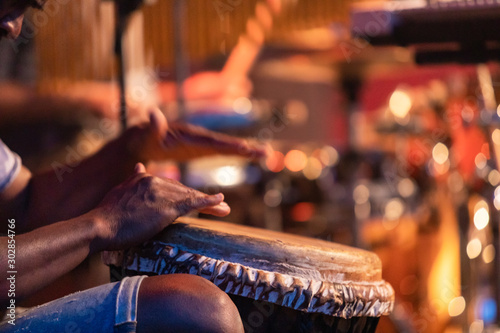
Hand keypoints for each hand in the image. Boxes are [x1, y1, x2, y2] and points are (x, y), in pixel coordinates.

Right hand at [91, 163, 229, 250]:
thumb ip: (132, 180)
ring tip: (224, 208)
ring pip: (190, 196)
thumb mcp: (119, 192)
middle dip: (200, 198)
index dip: (184, 193)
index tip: (195, 197)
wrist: (99, 226)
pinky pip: (193, 202)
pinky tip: (221, 201)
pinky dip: (209, 201)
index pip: (170, 186)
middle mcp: (154, 181)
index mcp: (143, 178)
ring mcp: (161, 193)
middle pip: (183, 190)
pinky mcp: (167, 207)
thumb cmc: (106, 216)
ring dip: (210, 203)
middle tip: (219, 204)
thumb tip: (140, 166)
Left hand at [130, 108, 266, 161]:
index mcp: (188, 135)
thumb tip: (153, 113)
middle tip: (266, 153)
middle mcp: (198, 136)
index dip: (228, 146)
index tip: (245, 149)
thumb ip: (152, 127)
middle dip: (245, 148)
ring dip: (245, 150)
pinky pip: (219, 150)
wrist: (139, 140)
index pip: (212, 142)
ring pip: (226, 146)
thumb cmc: (142, 140)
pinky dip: (235, 152)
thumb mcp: (145, 136)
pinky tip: (247, 154)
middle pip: (225, 143)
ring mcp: (199, 142)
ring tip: (265, 154)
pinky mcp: (199, 148)